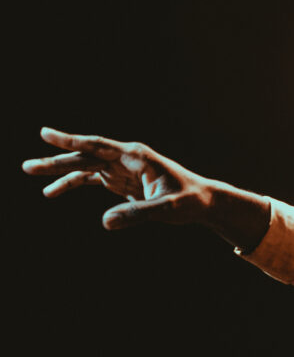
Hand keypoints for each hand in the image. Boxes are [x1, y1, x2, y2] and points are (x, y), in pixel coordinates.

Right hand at [23, 127, 215, 229]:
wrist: (204, 202)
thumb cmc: (190, 201)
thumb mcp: (167, 209)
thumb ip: (138, 214)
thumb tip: (105, 222)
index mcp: (136, 156)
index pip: (98, 146)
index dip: (71, 140)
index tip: (45, 133)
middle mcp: (126, 158)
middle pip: (86, 156)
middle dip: (56, 160)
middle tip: (27, 166)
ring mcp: (122, 169)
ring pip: (85, 166)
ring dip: (60, 172)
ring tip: (33, 174)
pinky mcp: (122, 181)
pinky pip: (92, 179)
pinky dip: (73, 183)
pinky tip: (53, 192)